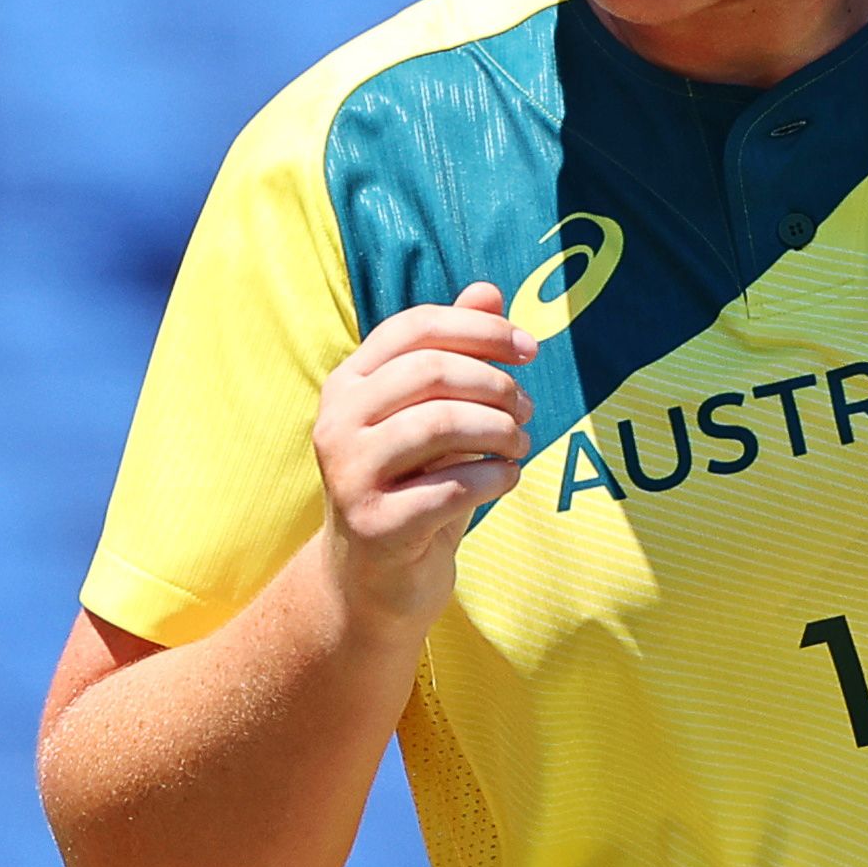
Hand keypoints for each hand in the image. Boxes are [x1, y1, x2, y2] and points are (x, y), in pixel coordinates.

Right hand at [312, 279, 535, 627]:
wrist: (377, 576)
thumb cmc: (414, 481)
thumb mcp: (433, 413)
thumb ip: (455, 352)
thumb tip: (488, 290)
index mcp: (348, 383)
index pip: (415, 327)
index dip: (480, 329)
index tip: (530, 349)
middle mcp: (337, 422)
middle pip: (431, 371)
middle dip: (496, 384)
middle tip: (529, 409)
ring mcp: (349, 475)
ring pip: (441, 424)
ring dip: (501, 431)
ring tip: (520, 445)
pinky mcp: (374, 525)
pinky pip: (452, 486)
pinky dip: (495, 476)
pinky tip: (506, 478)